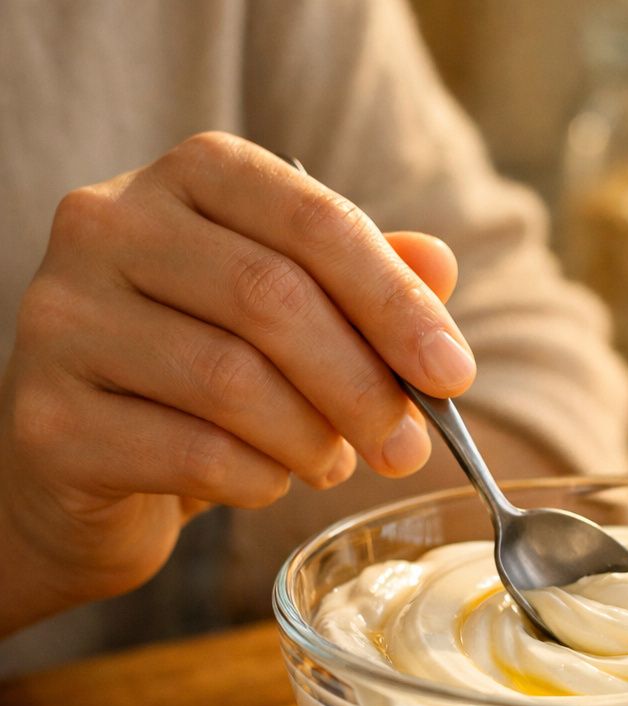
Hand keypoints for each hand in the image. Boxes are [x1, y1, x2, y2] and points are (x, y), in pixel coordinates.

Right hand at [0, 132, 471, 633]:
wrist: (89, 461)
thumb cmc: (209, 369)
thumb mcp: (298, 312)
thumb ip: (366, 281)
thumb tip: (440, 263)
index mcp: (189, 177)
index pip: (315, 219)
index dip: (397, 302)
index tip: (453, 375)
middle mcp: (107, 225)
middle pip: (272, 298)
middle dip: (364, 385)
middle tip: (409, 447)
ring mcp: (63, 317)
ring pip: (232, 380)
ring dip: (313, 439)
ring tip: (331, 462)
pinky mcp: (47, 417)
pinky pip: (192, 453)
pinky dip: (258, 479)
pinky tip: (267, 481)